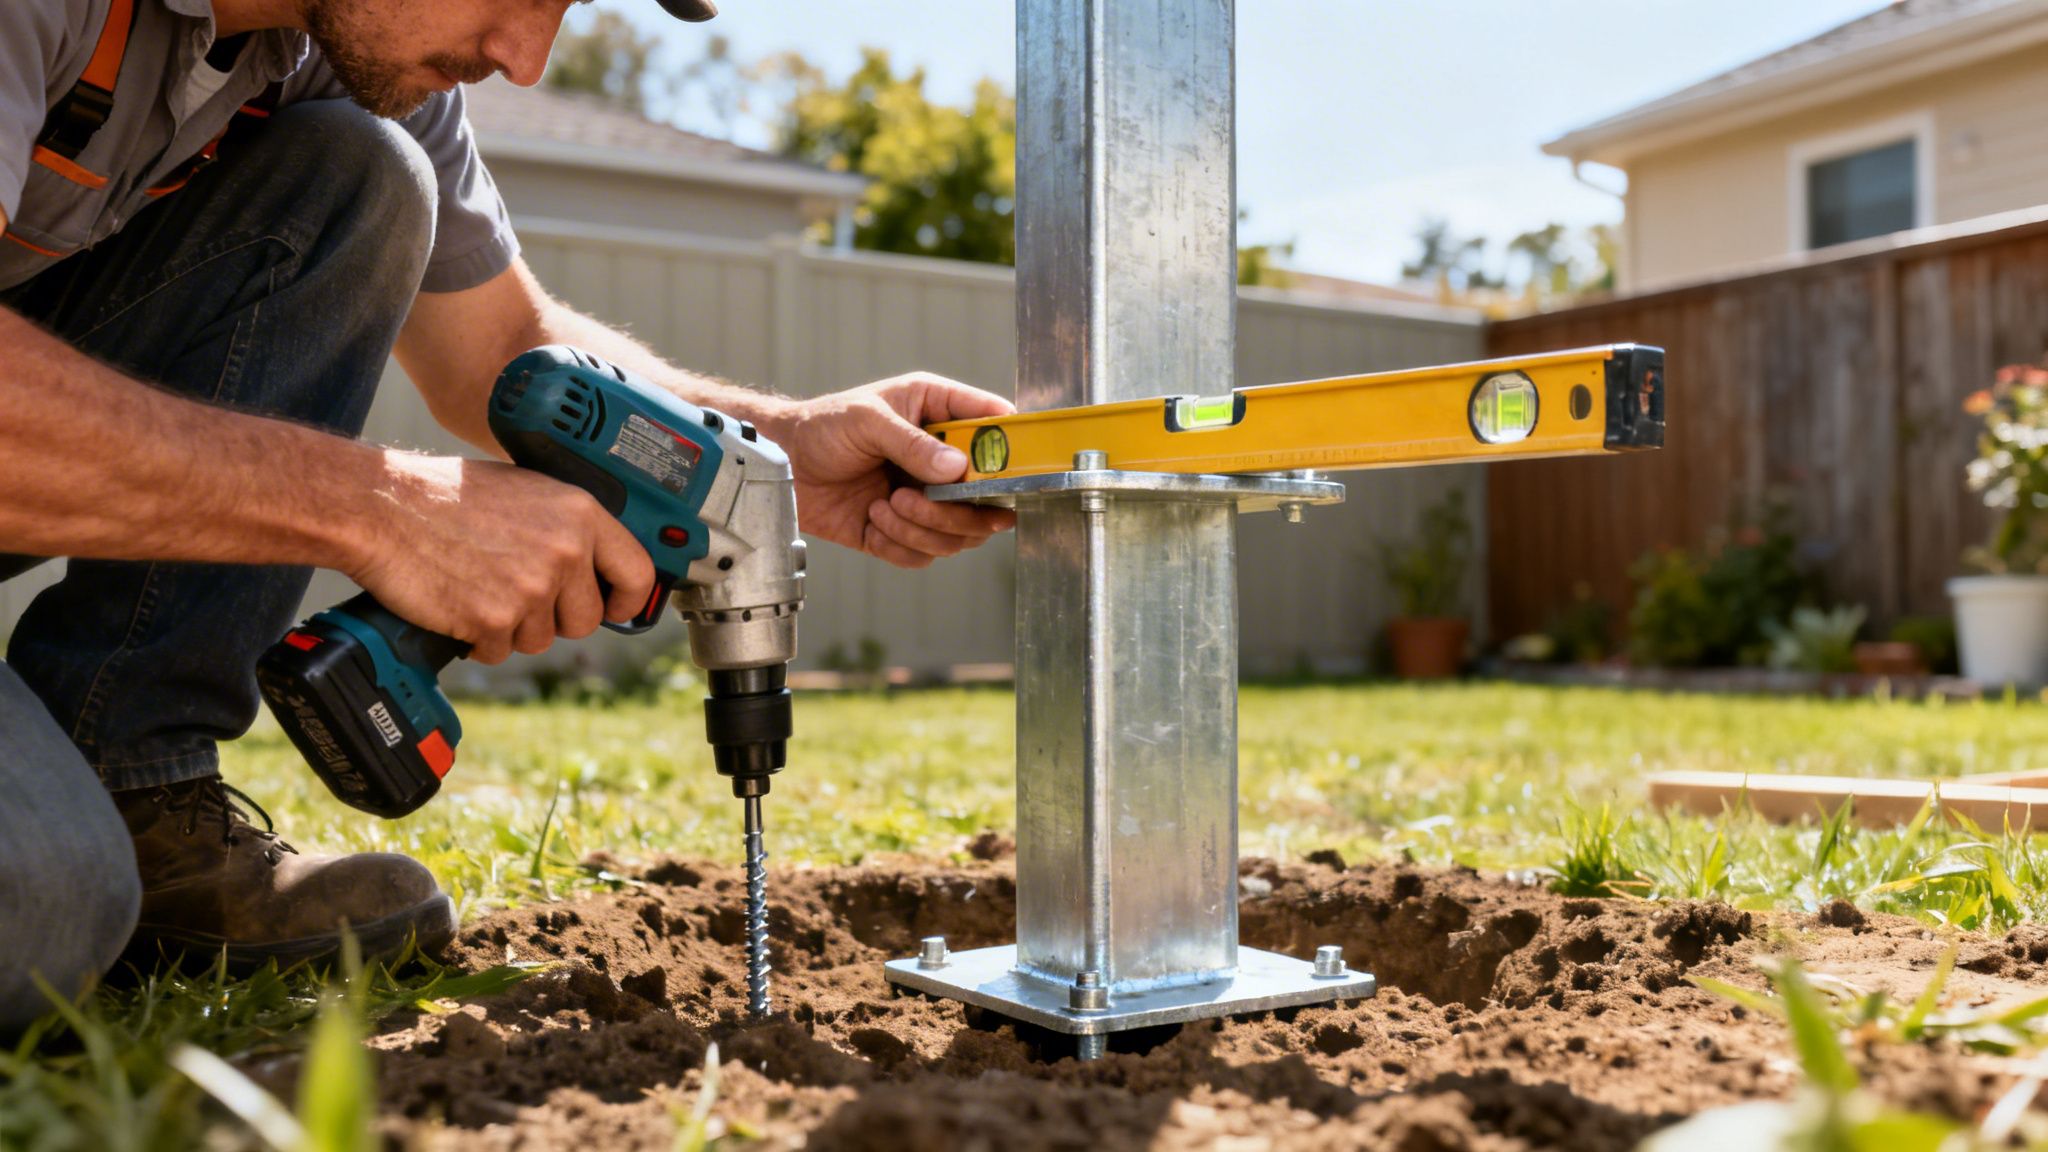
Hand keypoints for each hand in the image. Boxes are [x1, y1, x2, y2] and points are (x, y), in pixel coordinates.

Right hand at [345, 453, 655, 663]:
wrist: (384, 506)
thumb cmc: (447, 495)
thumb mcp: (527, 491)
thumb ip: (566, 527)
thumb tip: (595, 564)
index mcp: (580, 515)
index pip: (637, 572)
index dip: (626, 599)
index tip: (614, 607)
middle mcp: (564, 551)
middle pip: (586, 620)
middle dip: (555, 618)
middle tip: (517, 595)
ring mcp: (531, 588)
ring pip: (541, 640)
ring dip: (512, 628)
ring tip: (479, 587)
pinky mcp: (494, 619)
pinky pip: (499, 651)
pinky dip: (477, 639)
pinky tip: (458, 603)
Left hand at [777, 374, 1017, 567]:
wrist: (780, 464)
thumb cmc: (822, 426)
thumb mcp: (867, 420)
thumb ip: (912, 443)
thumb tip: (956, 469)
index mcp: (940, 414)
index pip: (995, 426)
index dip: (1010, 450)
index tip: (1007, 470)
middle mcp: (940, 459)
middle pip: (988, 499)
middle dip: (957, 510)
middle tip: (917, 498)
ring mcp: (925, 499)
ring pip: (959, 535)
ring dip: (923, 528)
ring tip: (885, 506)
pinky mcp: (901, 533)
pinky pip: (924, 555)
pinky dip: (900, 545)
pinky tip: (874, 521)